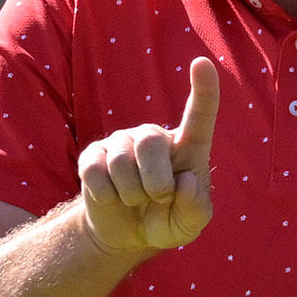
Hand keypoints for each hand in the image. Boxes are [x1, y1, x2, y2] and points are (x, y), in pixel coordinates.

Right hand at [77, 57, 218, 259]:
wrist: (126, 233)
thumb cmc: (165, 221)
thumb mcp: (188, 225)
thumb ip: (197, 209)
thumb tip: (185, 182)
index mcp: (186, 147)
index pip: (198, 116)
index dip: (203, 90)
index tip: (202, 63)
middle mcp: (154, 136)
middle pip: (151, 143)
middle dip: (155, 184)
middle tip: (157, 199)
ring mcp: (121, 142)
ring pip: (121, 163)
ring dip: (131, 195)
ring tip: (135, 200)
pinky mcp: (93, 155)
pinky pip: (96, 173)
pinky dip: (106, 196)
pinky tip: (112, 198)